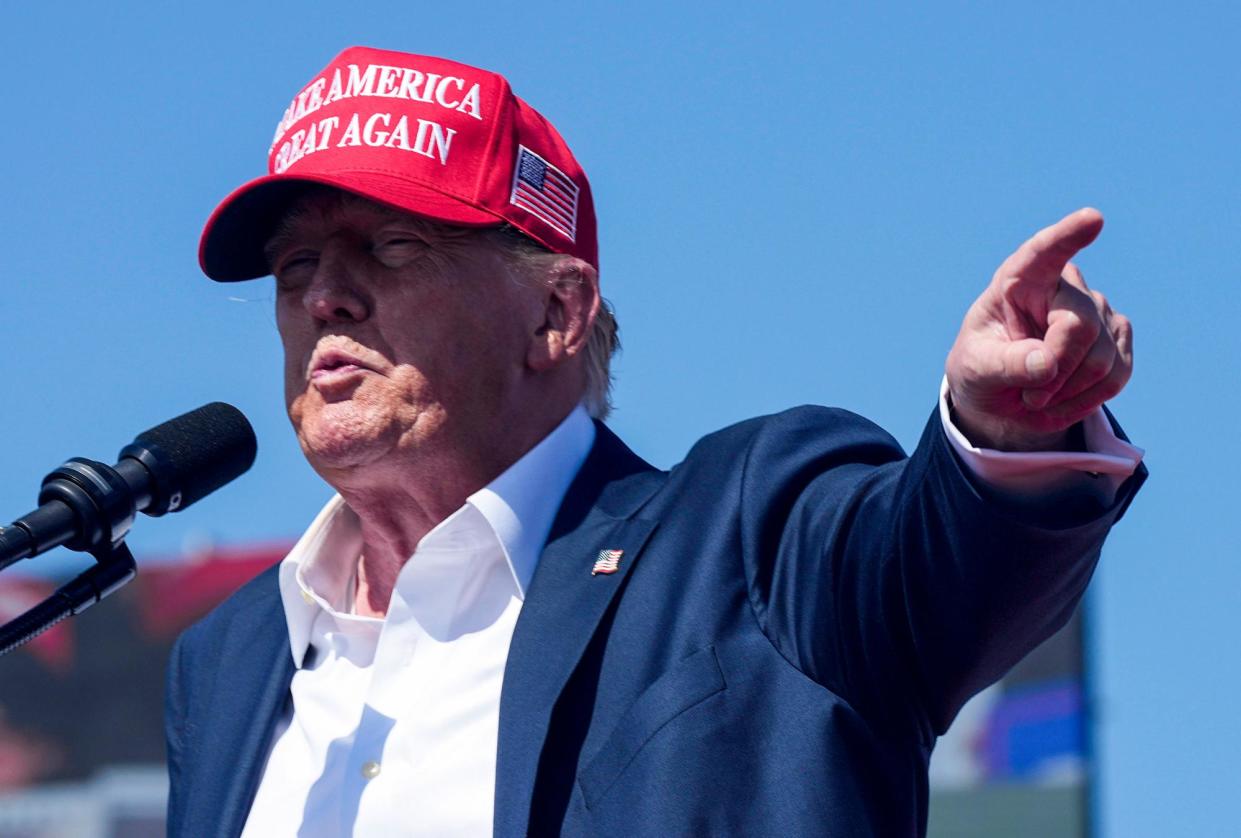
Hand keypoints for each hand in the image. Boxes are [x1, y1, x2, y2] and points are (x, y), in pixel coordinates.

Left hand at [945, 208, 1133, 450]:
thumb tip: (1047, 363)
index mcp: (1019, 281)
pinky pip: (1116, 376)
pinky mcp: (1118, 338)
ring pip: (1101, 359)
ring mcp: (1096, 310)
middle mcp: (1063, 288)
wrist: (1003, 396)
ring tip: (1037, 395)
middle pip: (1080, 327)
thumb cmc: (981, 370)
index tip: (1092, 219)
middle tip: (1027, 395)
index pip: (1043, 254)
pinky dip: (1085, 401)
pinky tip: (1061, 399)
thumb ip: (1004, 364)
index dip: (1067, 237)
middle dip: (1055, 372)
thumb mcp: (975, 370)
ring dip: (1065, 393)